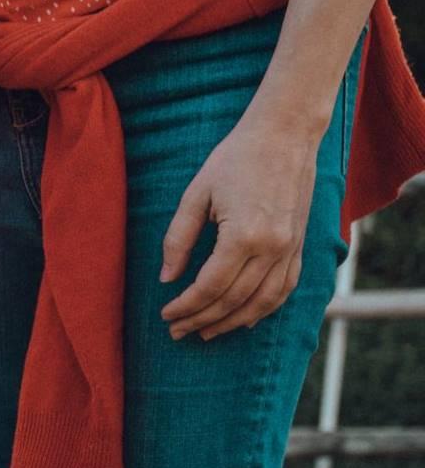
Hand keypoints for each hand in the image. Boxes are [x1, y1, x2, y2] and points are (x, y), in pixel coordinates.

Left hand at [159, 115, 320, 339]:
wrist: (285, 134)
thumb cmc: (235, 159)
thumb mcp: (195, 195)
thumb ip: (178, 239)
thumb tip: (167, 278)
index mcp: (244, 235)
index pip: (210, 287)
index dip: (185, 306)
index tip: (166, 315)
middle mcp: (273, 248)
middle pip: (234, 300)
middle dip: (202, 320)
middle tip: (177, 332)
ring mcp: (292, 248)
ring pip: (262, 301)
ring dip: (232, 322)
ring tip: (205, 333)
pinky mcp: (301, 244)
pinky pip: (285, 288)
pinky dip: (265, 308)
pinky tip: (245, 319)